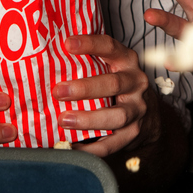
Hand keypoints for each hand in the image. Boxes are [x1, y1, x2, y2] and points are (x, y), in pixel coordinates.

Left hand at [55, 34, 153, 156]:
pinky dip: (91, 148)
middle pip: (114, 83)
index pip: (110, 47)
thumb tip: (45, 57)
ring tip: (64, 121)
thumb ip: (88, 61)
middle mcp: (136, 82)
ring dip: (89, 119)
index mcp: (126, 61)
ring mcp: (137, 109)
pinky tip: (72, 147)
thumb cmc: (118, 84)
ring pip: (117, 116)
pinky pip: (113, 143)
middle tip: (58, 91)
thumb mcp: (111, 66)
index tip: (67, 44)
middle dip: (85, 88)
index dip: (90, 44)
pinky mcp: (133, 133)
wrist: (147, 113)